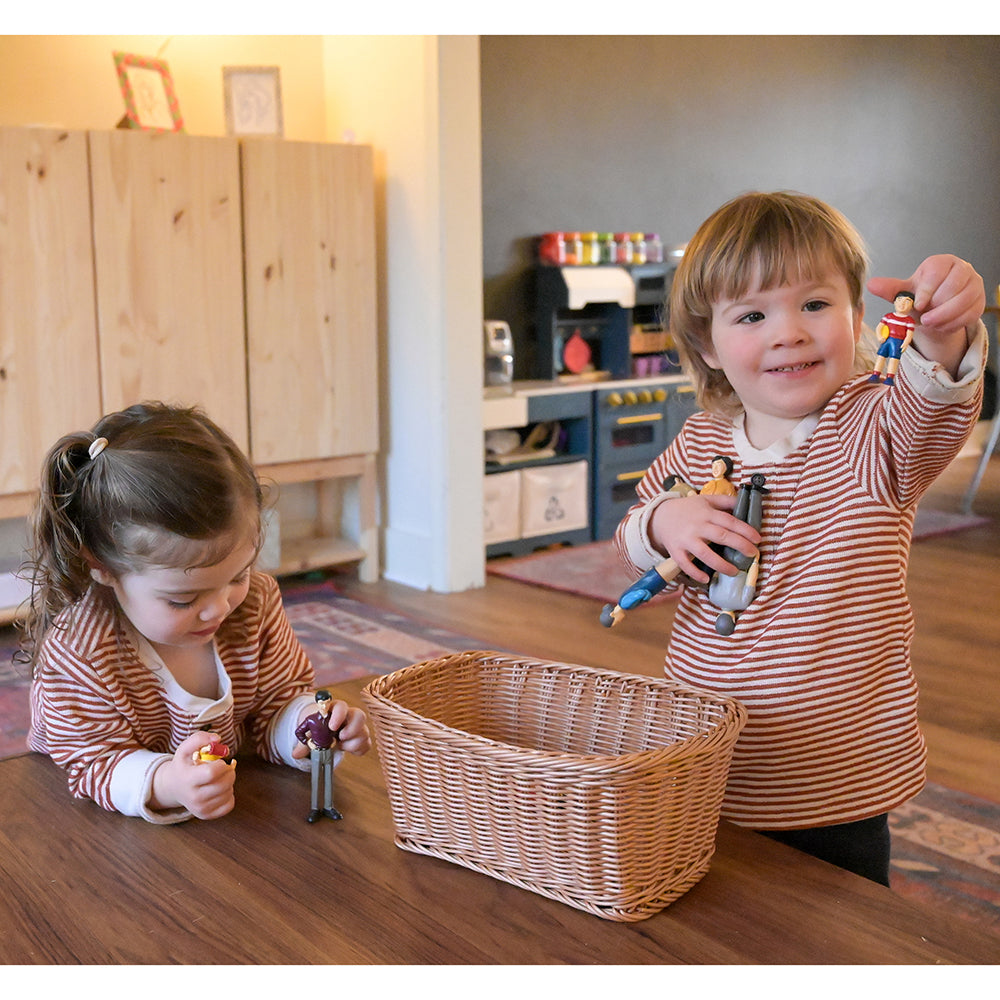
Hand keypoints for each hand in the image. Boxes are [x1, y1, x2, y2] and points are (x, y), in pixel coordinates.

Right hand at [150, 731, 236, 819]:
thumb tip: (217, 739)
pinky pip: (229, 805)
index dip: (222, 765)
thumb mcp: (185, 748)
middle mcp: (193, 797)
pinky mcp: (206, 815)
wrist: (173, 787)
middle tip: (223, 768)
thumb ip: (200, 738)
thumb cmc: (184, 765)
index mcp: (188, 779)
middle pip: (224, 784)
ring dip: (229, 783)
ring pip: (228, 793)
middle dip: (229, 772)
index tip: (220, 762)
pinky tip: (219, 789)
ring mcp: (200, 809)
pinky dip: (229, 795)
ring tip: (218, 779)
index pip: (212, 773)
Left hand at [295, 699, 371, 756]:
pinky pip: (367, 744)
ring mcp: (357, 726)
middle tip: (341, 738)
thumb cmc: (318, 727)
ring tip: (340, 746)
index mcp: (335, 709)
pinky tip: (348, 749)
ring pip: (364, 732)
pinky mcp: (361, 737)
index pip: (341, 706)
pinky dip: (358, 750)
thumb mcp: (309, 732)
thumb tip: (296, 753)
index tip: (332, 727)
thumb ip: (304, 742)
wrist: (325, 728)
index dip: (339, 715)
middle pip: (360, 716)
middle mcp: (349, 715)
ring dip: (353, 743)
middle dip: (352, 729)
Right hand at [648, 493, 759, 584]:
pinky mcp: (676, 551)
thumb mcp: (706, 500)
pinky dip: (695, 573)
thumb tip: (745, 503)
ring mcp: (686, 540)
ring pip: (705, 553)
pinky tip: (706, 579)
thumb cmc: (688, 509)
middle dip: (740, 545)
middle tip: (753, 554)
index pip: (730, 521)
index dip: (745, 530)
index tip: (758, 539)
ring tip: (734, 571)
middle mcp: (697, 526)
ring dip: (721, 564)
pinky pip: (686, 564)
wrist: (661, 516)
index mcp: (707, 513)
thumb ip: (725, 501)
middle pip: (721, 536)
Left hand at [868, 255, 984, 333]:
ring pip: (963, 301)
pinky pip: (969, 314)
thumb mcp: (904, 292)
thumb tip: (871, 284)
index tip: (918, 305)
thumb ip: (890, 289)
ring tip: (930, 323)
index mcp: (941, 262)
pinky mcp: (979, 301)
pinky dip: (953, 324)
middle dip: (936, 307)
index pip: (937, 272)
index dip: (926, 291)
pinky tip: (941, 326)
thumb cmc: (920, 297)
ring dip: (944, 317)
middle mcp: (962, 269)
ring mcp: (974, 284)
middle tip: (924, 317)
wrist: (935, 309)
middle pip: (952, 287)